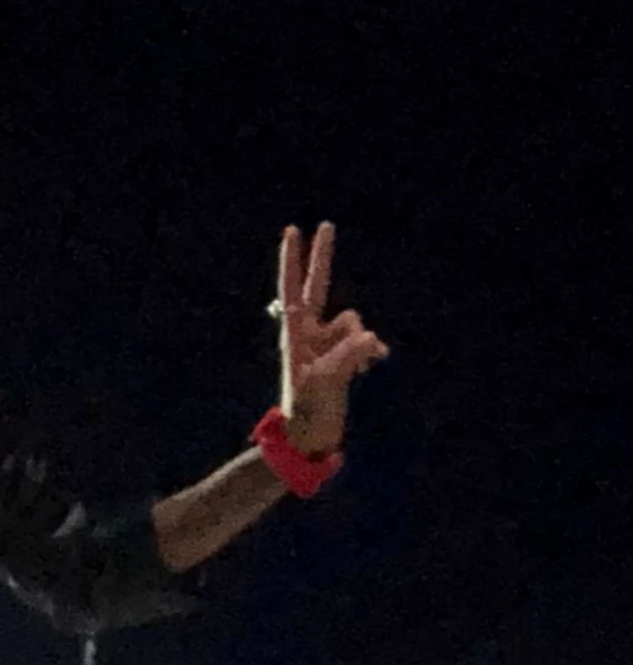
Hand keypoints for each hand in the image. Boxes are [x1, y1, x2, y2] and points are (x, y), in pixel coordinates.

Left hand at [273, 222, 389, 456]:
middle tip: (325, 225)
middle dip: (323, 258)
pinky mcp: (342, 357)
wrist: (310, 440)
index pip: (293, 290)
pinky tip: (372, 364)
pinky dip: (370, 349)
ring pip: (353, 322)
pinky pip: (365, 340)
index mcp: (296, 336)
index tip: (293, 231)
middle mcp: (310, 334)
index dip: (294, 261)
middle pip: (318, 287)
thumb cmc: (308, 412)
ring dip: (360, 339)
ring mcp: (326, 345)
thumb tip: (370, 339)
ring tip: (356, 367)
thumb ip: (347, 354)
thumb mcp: (325, 382)